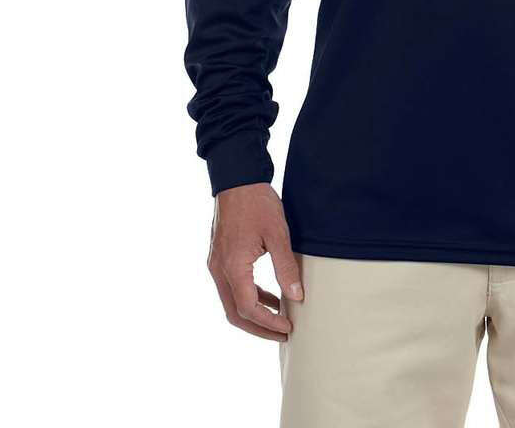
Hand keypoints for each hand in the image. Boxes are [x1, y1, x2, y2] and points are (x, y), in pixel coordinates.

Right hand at [206, 182, 303, 340]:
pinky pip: (231, 287)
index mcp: (232, 266)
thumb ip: (286, 266)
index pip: (248, 308)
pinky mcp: (219, 257)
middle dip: (258, 328)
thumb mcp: (277, 233)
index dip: (269, 323)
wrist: (236, 178)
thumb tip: (298, 296)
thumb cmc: (257, 203)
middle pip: (235, 313)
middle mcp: (218, 270)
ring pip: (231, 302)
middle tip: (282, 335)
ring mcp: (216, 264)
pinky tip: (269, 295)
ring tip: (278, 318)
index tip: (288, 327)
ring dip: (253, 314)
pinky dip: (248, 296)